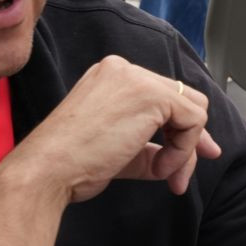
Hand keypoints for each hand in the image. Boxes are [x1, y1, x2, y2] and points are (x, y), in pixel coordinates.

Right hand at [5, 56, 220, 202]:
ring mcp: (138, 78)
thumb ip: (155, 145)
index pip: (163, 98)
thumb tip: (197, 150)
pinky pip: (193, 121)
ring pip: (193, 110)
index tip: (181, 161)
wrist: (48, 169)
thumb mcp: (122, 148)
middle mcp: (126, 70)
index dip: (178, 130)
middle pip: (182, 100)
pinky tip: (158, 168)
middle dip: (190, 140)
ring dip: (184, 151)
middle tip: (182, 175)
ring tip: (162, 175)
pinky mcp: (151, 94)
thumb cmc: (74, 164)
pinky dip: (183, 151)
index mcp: (113, 77)